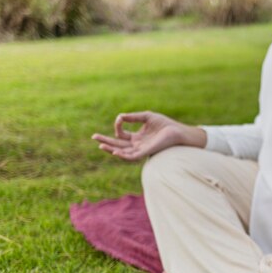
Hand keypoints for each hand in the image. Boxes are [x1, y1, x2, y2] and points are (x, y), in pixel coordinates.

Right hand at [91, 111, 206, 160]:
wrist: (177, 131)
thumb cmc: (165, 124)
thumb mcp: (146, 117)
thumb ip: (133, 117)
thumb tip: (120, 116)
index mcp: (137, 138)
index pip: (121, 134)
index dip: (118, 126)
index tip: (119, 119)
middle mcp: (137, 145)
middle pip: (118, 145)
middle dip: (106, 141)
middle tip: (93, 137)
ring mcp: (141, 150)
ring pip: (123, 152)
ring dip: (111, 149)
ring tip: (101, 145)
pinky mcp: (146, 152)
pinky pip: (132, 156)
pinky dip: (123, 155)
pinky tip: (115, 151)